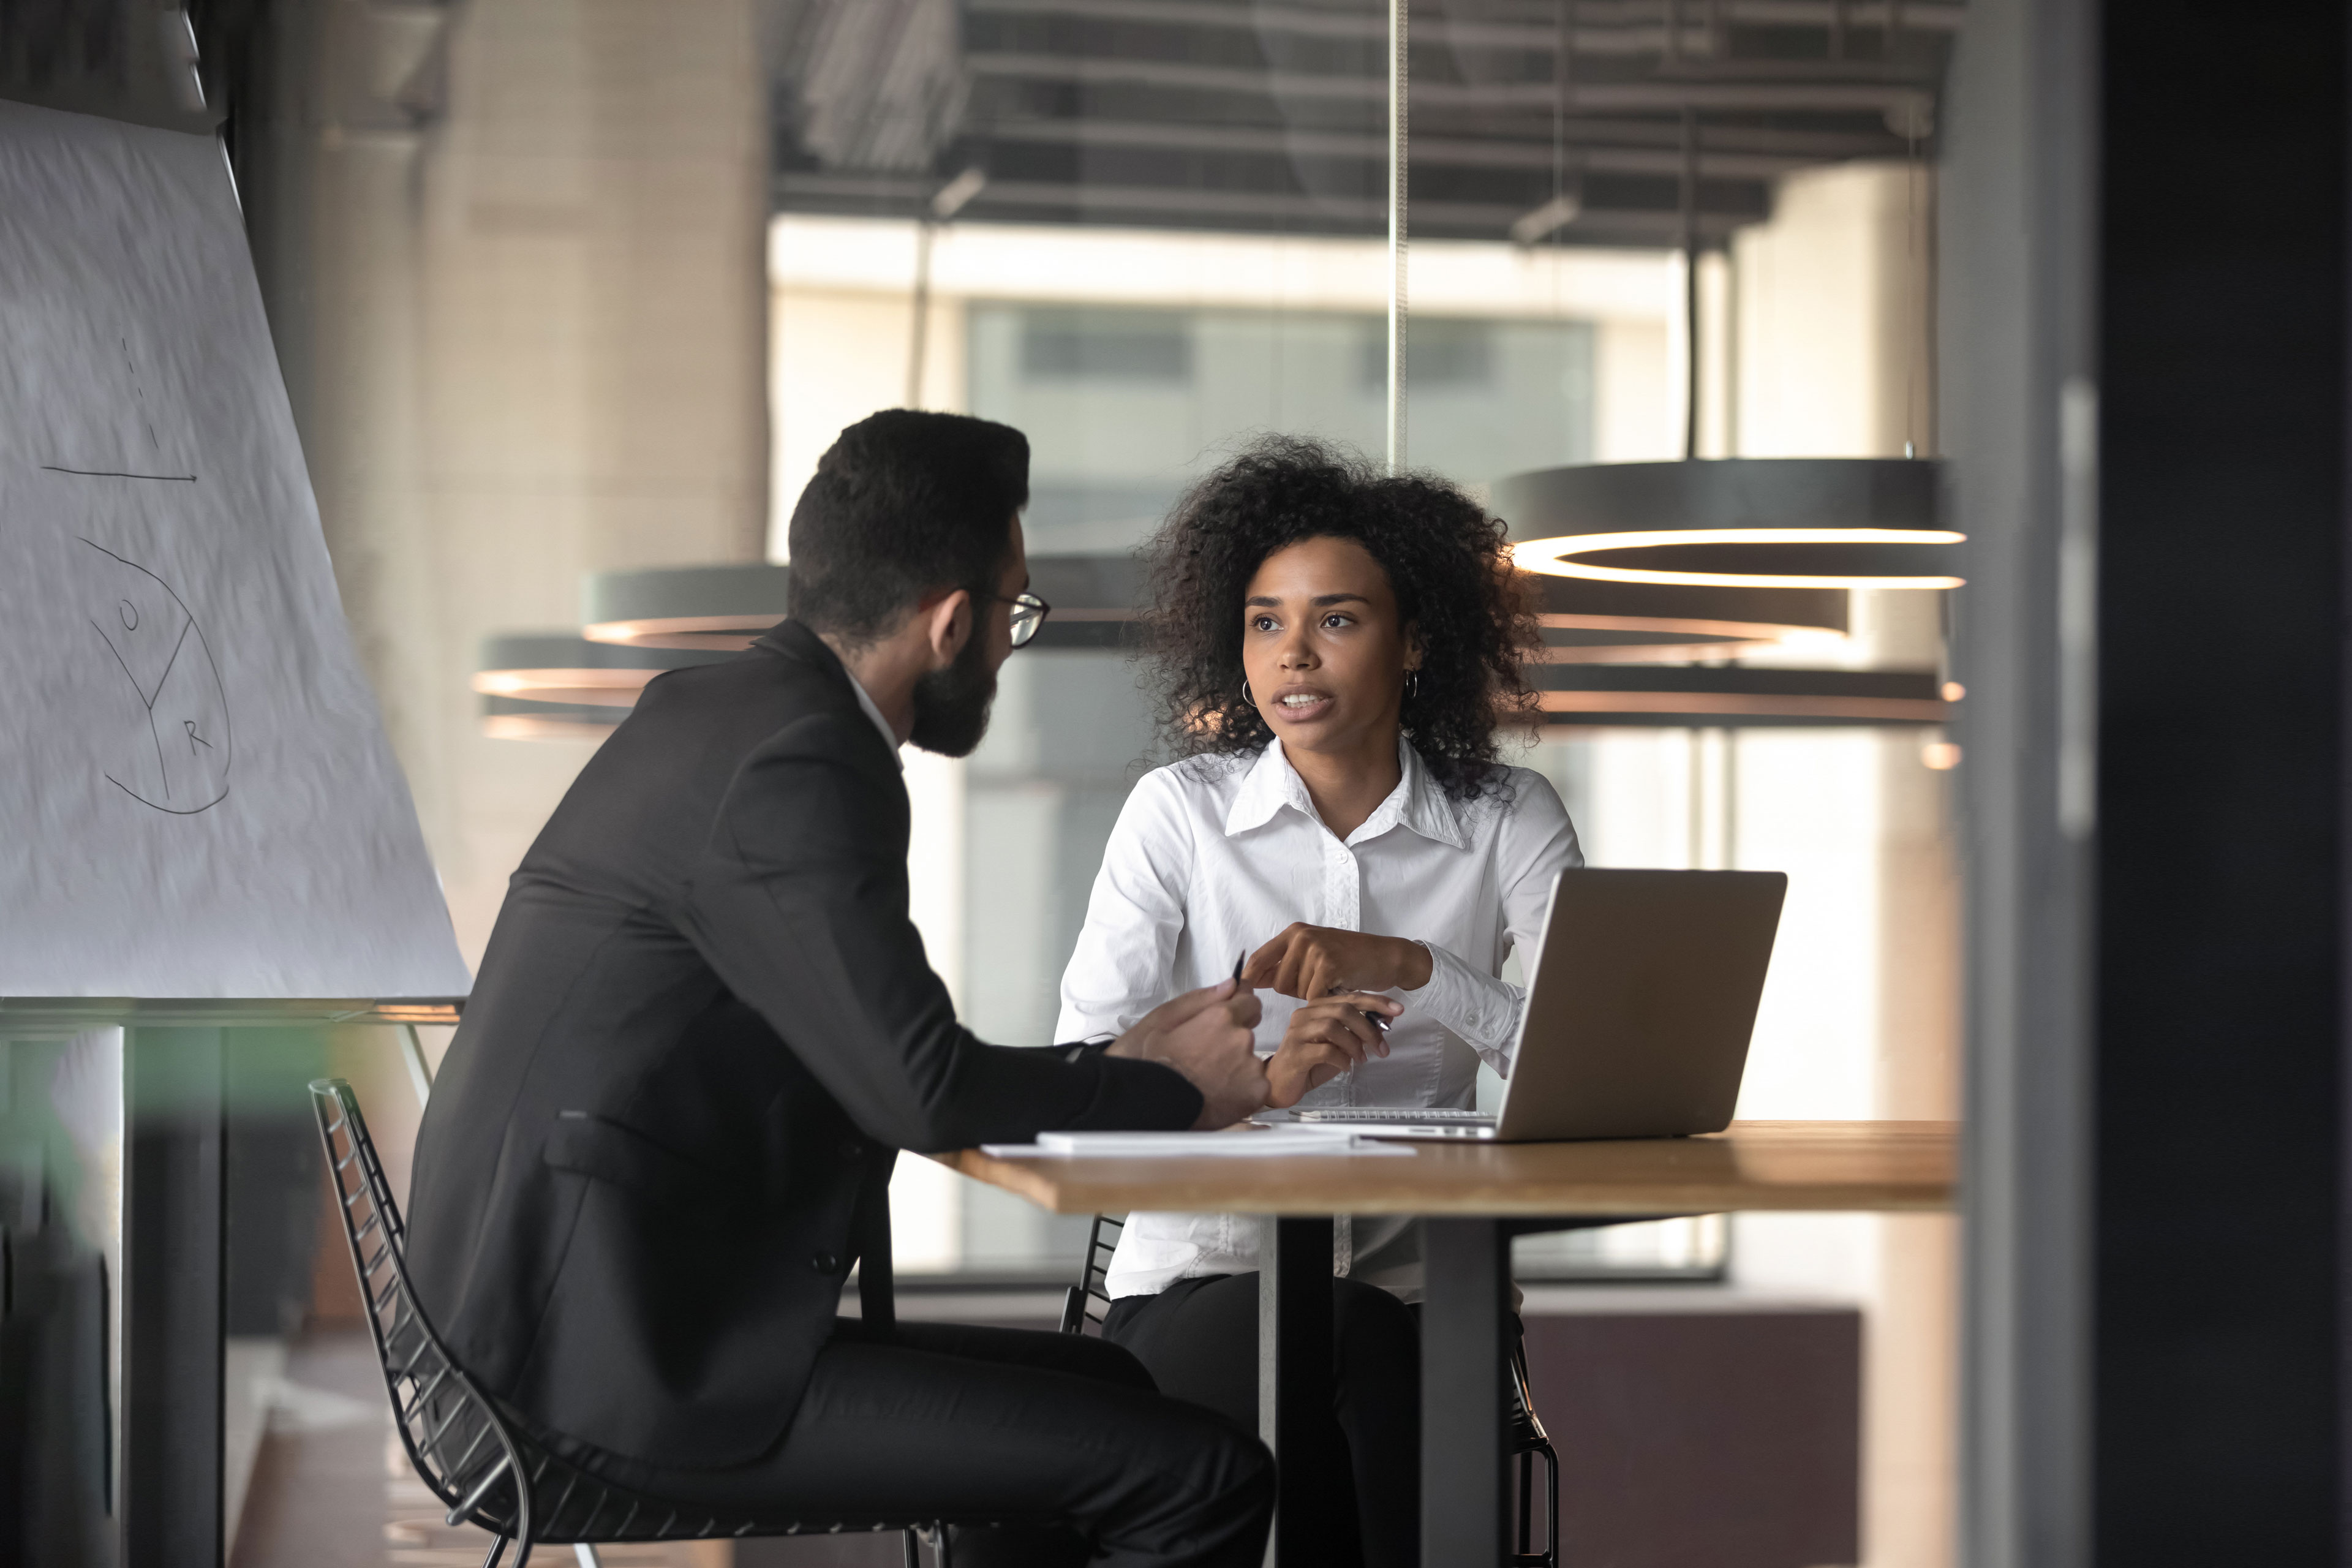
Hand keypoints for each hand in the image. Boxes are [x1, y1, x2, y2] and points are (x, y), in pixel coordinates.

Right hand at [1106, 980, 1269, 1128]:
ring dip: (1237, 1067)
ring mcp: (1252, 1066)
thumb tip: (1230, 985)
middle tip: (1210, 1058)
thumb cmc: (1157, 1065)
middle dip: (1233, 1041)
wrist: (1158, 1105)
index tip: (1235, 1016)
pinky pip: (1256, 1086)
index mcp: (1221, 1017)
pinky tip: (1221, 1096)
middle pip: (1247, 1033)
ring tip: (1212, 1081)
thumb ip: (1200, 1001)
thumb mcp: (1164, 1024)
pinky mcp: (1258, 1091)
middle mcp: (1242, 1038)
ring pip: (1251, 1061)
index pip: (1249, 1001)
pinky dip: (1243, 1090)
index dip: (1241, 1007)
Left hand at [1242, 924, 1433, 1001]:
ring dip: (1314, 995)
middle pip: (1279, 983)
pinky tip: (1339, 987)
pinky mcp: (1329, 964)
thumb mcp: (1312, 955)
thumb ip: (1284, 966)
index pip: (1259, 959)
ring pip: (1296, 992)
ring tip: (1332, 981)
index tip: (1242, 994)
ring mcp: (1315, 948)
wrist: (1385, 956)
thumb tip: (1250, 981)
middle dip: (1296, 991)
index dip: (1249, 979)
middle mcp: (1301, 936)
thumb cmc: (1349, 959)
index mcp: (1293, 932)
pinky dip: (1326, 999)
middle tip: (1320, 982)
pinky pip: (1314, 996)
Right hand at [1264, 993, 1402, 1107]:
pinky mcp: (1295, 1054)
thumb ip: (1358, 1033)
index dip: (1376, 1002)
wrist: (1279, 1084)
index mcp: (1316, 1008)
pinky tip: (1346, 1067)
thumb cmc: (1310, 1064)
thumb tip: (1386, 1021)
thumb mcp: (1340, 1046)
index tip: (1398, 1010)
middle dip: (1368, 1027)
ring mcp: (1297, 1033)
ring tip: (1362, 1059)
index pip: (1349, 998)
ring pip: (1332, 1026)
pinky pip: (1324, 1050)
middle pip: (1342, 1009)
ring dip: (1355, 1044)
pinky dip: (1341, 1058)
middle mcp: (1304, 1015)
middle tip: (1382, 1047)